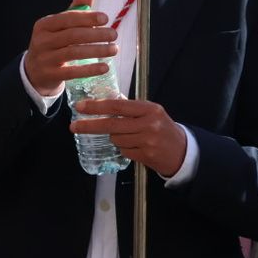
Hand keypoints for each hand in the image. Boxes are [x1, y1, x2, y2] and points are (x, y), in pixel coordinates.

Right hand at [24, 0, 118, 97]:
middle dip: (96, 34)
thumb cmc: (52, 44)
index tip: (106, 18)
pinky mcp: (50, 74)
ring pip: (73, 52)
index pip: (67, 19)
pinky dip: (90, 69)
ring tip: (114, 49)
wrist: (33, 71)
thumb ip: (74, 11)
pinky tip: (104, 67)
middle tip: (114, 34)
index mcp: (44, 25)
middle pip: (72, 35)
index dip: (87, 18)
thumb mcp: (58, 27)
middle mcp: (42, 40)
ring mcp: (45, 58)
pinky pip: (73, 72)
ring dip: (97, 51)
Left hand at [70, 98, 187, 176]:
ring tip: (127, 136)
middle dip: (90, 125)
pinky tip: (134, 146)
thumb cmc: (162, 128)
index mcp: (149, 109)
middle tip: (74, 126)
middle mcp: (149, 124)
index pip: (118, 106)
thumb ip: (130, 108)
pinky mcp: (146, 156)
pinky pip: (123, 151)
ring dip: (114, 138)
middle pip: (112, 124)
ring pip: (116, 139)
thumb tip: (102, 102)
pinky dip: (124, 148)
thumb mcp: (150, 112)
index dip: (96, 106)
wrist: (182, 151)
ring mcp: (148, 141)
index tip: (80, 107)